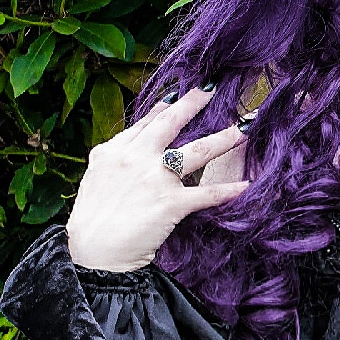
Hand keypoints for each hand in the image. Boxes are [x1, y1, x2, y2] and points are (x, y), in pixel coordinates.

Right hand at [66, 86, 250, 271]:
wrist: (94, 250)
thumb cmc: (93, 219)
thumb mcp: (98, 176)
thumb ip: (117, 156)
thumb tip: (135, 142)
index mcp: (116, 150)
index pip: (147, 122)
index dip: (168, 106)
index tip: (183, 93)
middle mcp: (136, 157)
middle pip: (172, 123)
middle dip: (195, 103)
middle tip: (215, 89)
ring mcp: (155, 179)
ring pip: (197, 151)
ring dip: (225, 138)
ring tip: (245, 129)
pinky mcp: (171, 203)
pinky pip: (207, 194)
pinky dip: (229, 190)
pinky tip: (247, 185)